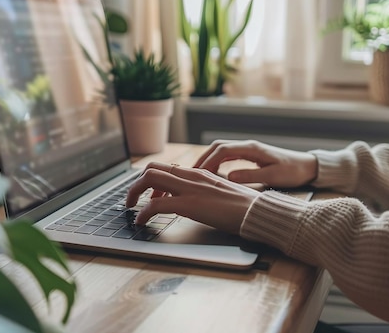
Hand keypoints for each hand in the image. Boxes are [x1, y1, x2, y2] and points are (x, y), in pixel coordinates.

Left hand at [126, 162, 259, 233]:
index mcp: (199, 172)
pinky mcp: (189, 204)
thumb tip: (192, 200)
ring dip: (134, 194)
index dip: (150, 179)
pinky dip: (143, 212)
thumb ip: (203, 191)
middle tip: (132, 200)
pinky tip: (141, 222)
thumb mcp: (220, 192)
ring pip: (149, 179)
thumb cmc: (244, 206)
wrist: (258, 212)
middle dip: (136, 184)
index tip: (148, 194)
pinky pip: (156, 204)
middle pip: (152, 168)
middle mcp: (191, 176)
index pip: (165, 166)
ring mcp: (190, 188)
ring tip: (131, 209)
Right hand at [194, 139, 317, 188]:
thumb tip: (228, 177)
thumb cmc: (293, 171)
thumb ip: (250, 176)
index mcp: (252, 148)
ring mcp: (248, 150)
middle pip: (218, 147)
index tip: (198, 172)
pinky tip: (212, 172)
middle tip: (191, 173)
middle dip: (203, 158)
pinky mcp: (250, 155)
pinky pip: (228, 156)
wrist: (308, 167)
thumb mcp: (272, 176)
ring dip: (208, 160)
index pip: (223, 150)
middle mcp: (248, 146)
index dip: (208, 160)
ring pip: (221, 151)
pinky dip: (217, 162)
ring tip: (198, 174)